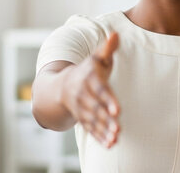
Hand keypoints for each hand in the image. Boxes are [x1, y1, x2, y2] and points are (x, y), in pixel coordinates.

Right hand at [61, 32, 120, 147]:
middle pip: (97, 109)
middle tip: (118, 128)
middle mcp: (84, 96)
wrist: (61, 86)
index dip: (109, 100)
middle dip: (107, 119)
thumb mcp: (95, 58)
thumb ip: (107, 48)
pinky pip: (90, 129)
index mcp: (90, 80)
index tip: (118, 109)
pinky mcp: (82, 119)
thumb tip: (116, 34)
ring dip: (104, 130)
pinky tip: (110, 144)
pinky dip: (99, 137)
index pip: (100, 90)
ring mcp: (82, 109)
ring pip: (94, 121)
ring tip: (116, 138)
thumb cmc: (87, 71)